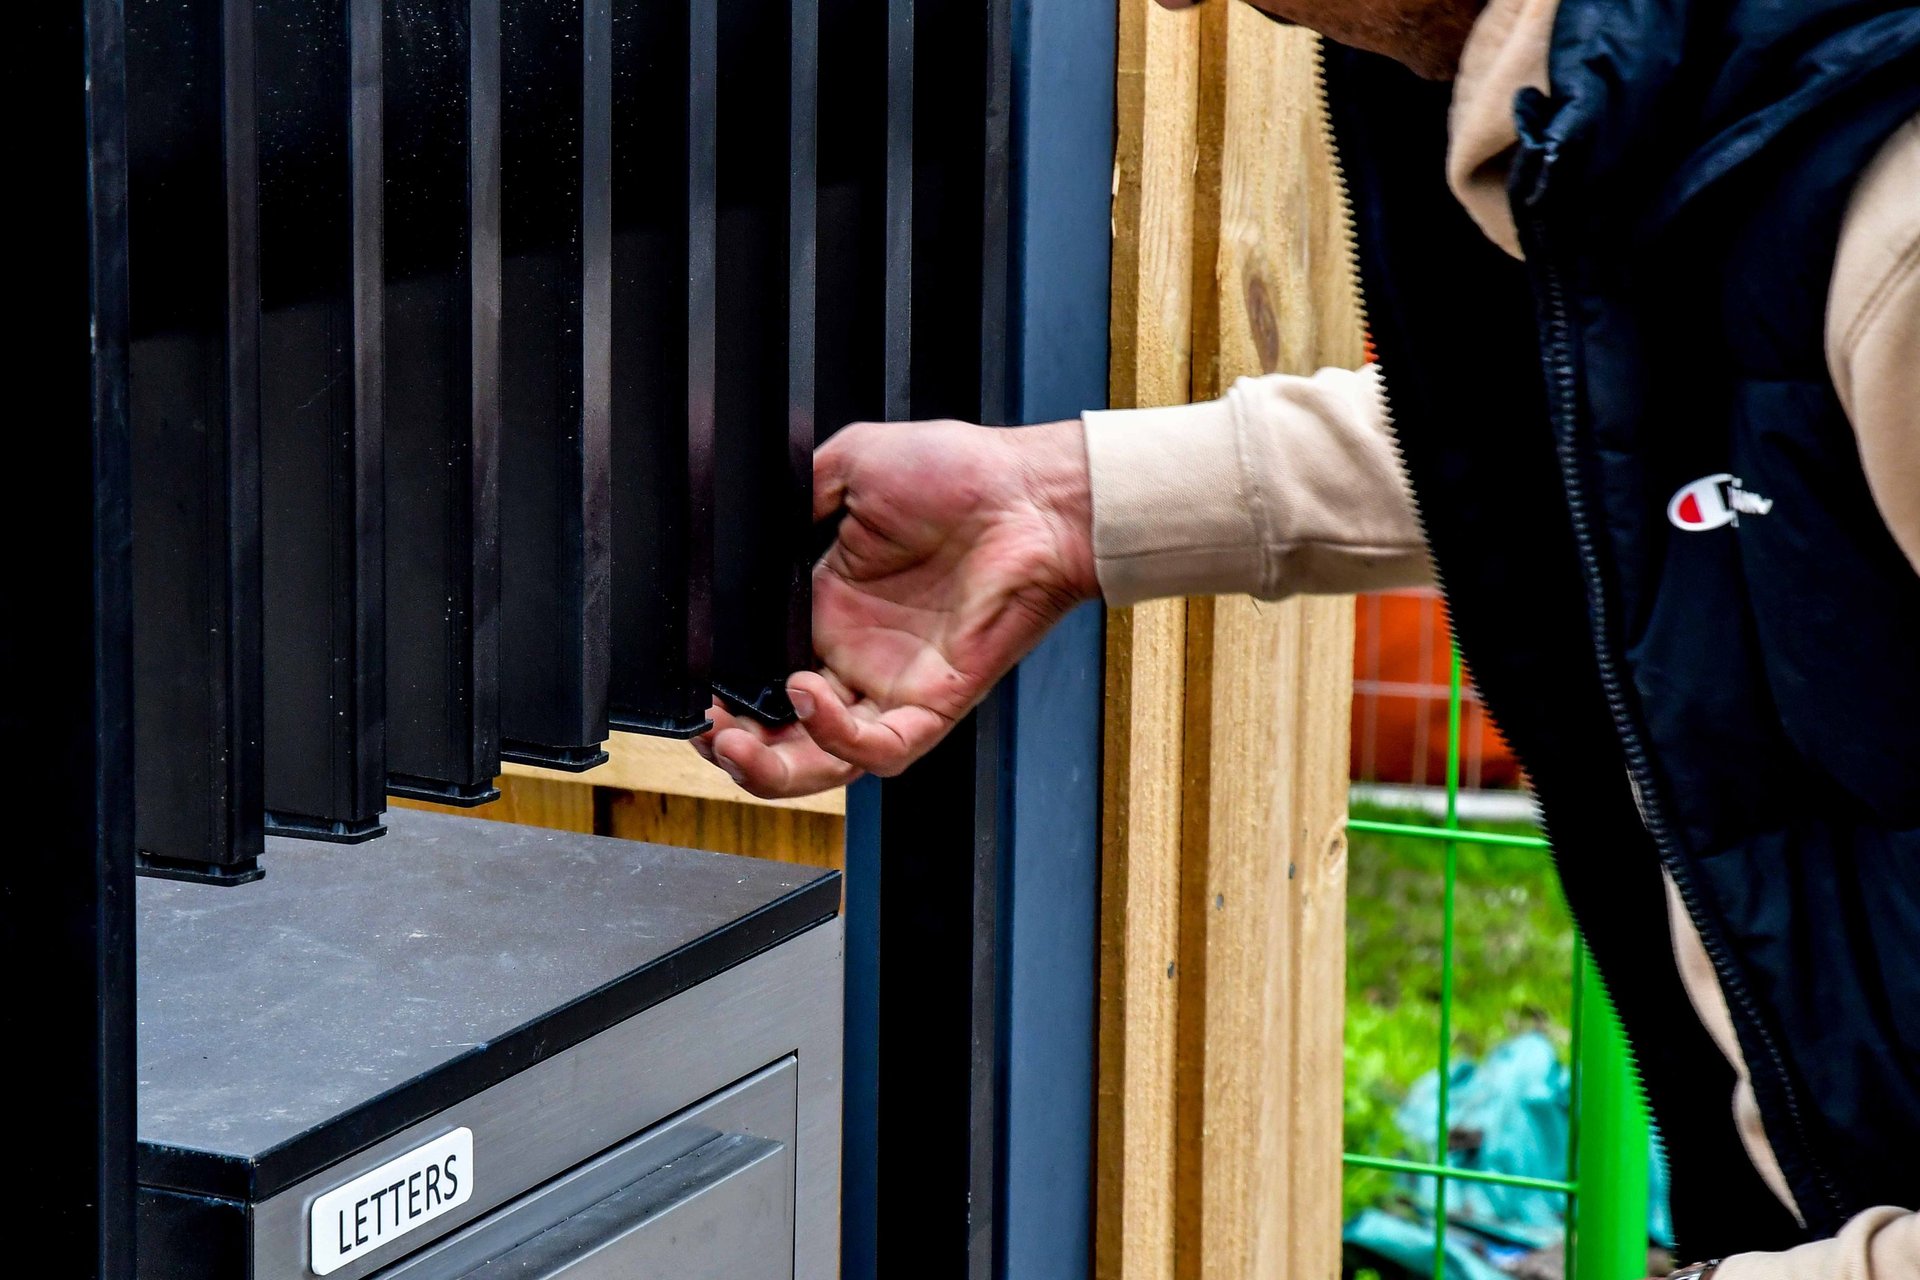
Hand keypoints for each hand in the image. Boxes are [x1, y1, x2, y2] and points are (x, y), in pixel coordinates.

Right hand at [694, 417, 1097, 797]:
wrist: (1031, 493)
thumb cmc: (961, 474)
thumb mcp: (848, 468)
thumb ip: (790, 501)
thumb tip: (732, 527)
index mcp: (826, 610)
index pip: (760, 674)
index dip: (723, 691)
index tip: (688, 685)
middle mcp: (855, 658)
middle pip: (783, 736)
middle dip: (733, 749)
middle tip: (701, 731)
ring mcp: (895, 687)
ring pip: (823, 762)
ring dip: (769, 765)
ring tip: (730, 741)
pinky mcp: (936, 703)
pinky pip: (881, 748)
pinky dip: (836, 736)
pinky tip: (804, 697)